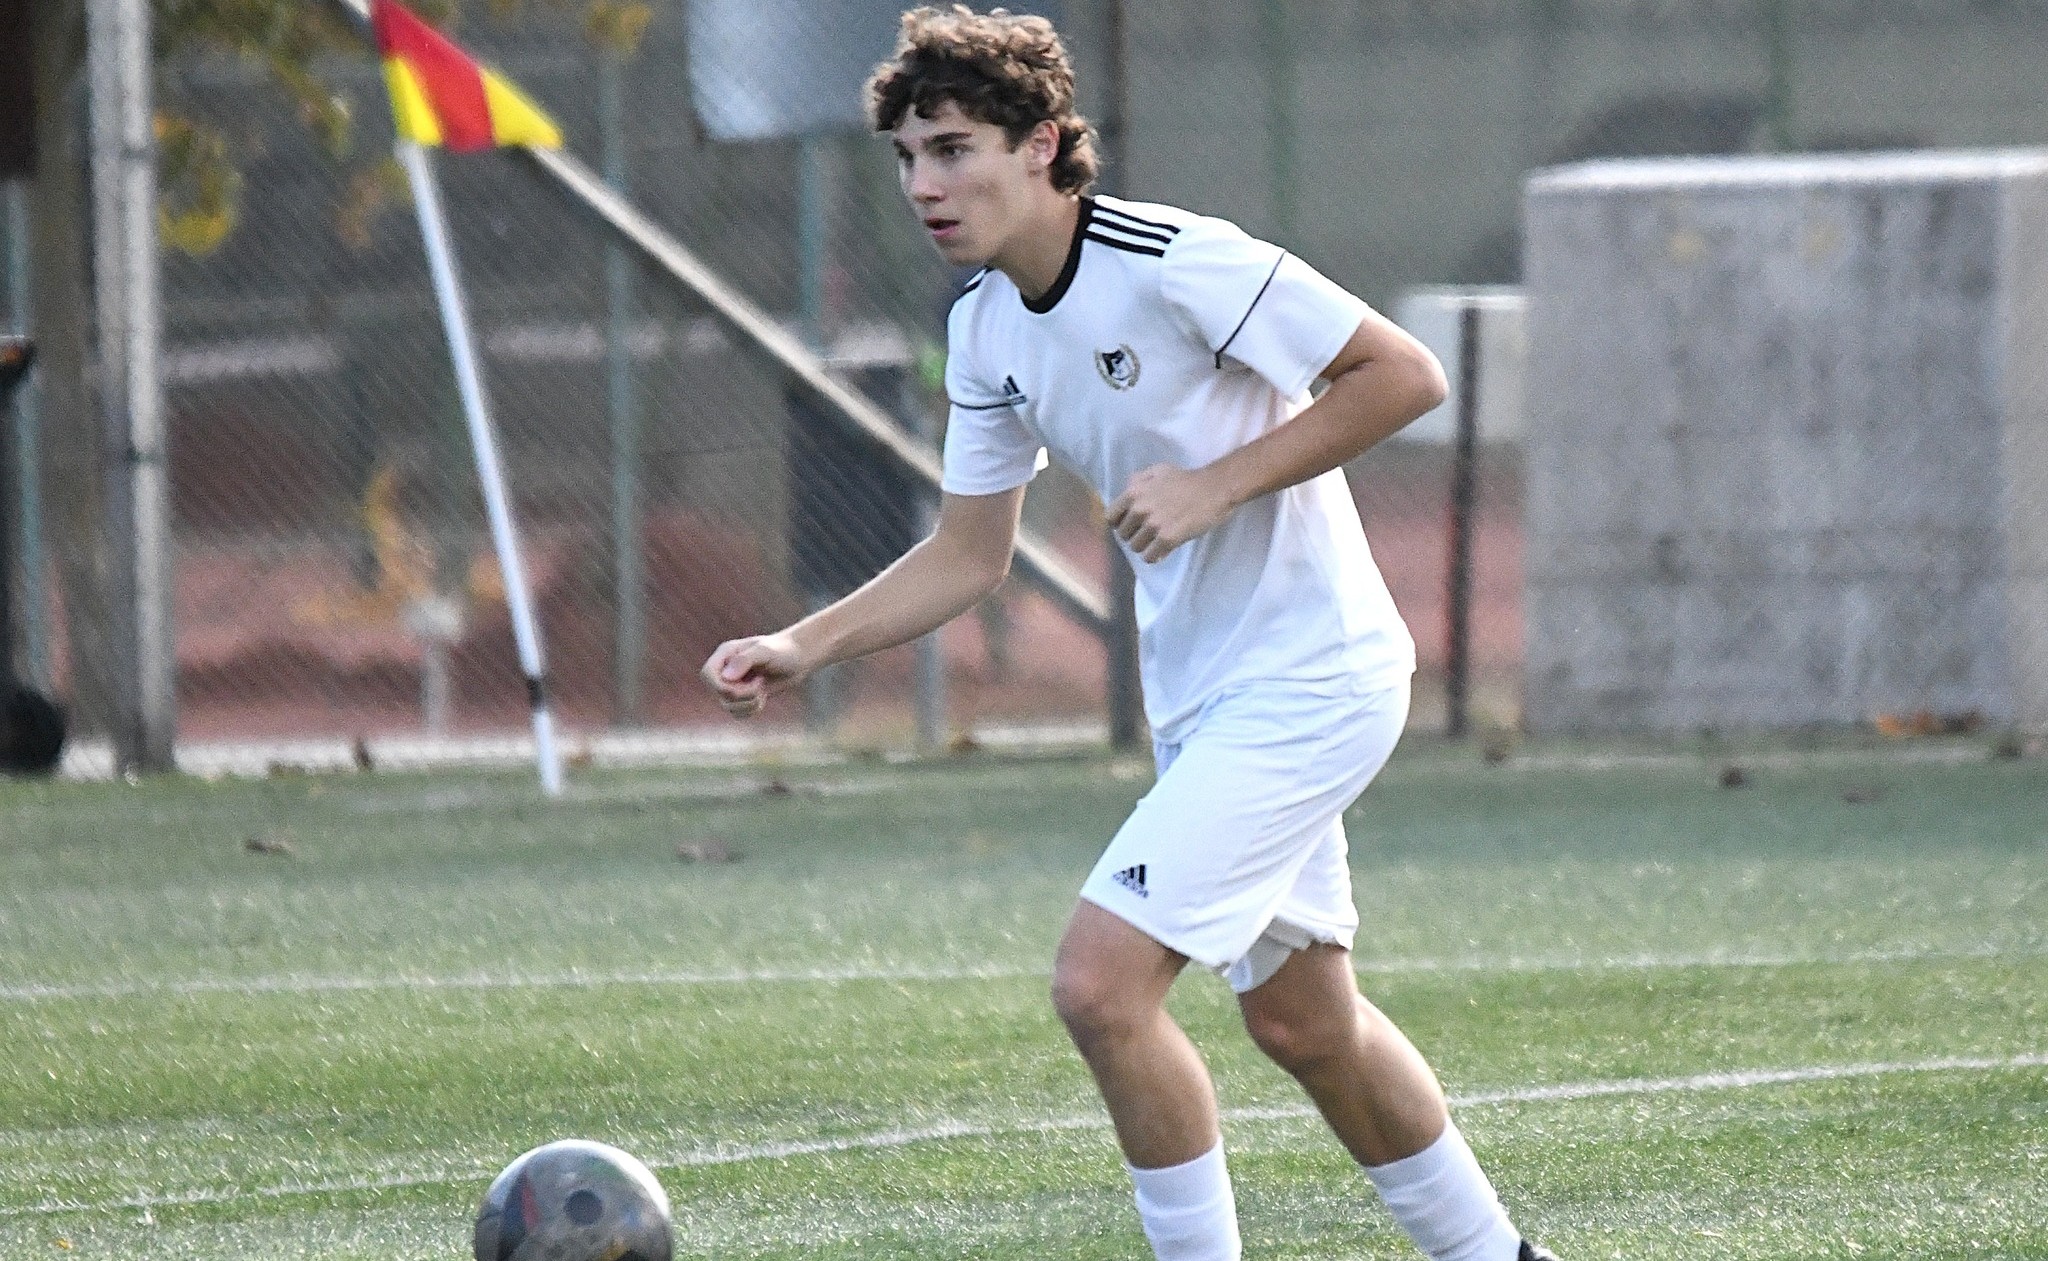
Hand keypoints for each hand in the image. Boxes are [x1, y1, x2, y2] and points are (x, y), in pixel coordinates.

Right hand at [700, 632, 804, 718]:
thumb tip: (726, 677)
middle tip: (759, 684)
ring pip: (727, 706)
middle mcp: (725, 669)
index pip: (707, 674)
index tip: (742, 685)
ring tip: (762, 689)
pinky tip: (763, 696)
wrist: (799, 657)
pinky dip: (752, 709)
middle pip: (718, 693)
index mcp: (725, 654)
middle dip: (740, 694)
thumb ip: (745, 660)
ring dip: (748, 703)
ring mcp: (733, 684)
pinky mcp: (743, 697)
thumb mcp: (766, 651)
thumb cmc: (783, 650)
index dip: (720, 686)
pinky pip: (738, 713)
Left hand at [1106, 463, 1236, 562]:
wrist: (1213, 489)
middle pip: (1123, 535)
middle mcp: (1140, 509)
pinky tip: (1162, 550)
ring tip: (1157, 540)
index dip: (1120, 523)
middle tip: (1148, 532)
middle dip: (1134, 534)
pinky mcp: (1167, 539)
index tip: (1132, 524)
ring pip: (1135, 547)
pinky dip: (1155, 556)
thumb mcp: (1158, 471)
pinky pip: (1149, 556)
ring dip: (1145, 546)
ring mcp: (1153, 525)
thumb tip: (1126, 490)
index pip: (1111, 517)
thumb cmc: (1186, 479)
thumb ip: (1138, 480)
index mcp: (1134, 492)